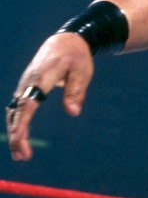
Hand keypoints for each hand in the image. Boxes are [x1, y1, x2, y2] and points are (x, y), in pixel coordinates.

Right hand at [7, 32, 92, 160]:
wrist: (66, 40)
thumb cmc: (77, 56)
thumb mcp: (83, 71)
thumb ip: (77, 91)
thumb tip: (73, 112)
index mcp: (42, 78)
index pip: (28, 103)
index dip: (22, 122)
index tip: (19, 139)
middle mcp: (28, 82)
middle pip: (17, 111)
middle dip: (17, 134)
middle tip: (22, 156)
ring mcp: (25, 85)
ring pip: (14, 111)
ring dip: (15, 132)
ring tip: (21, 155)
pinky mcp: (26, 88)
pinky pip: (17, 108)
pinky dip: (17, 123)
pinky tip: (20, 139)